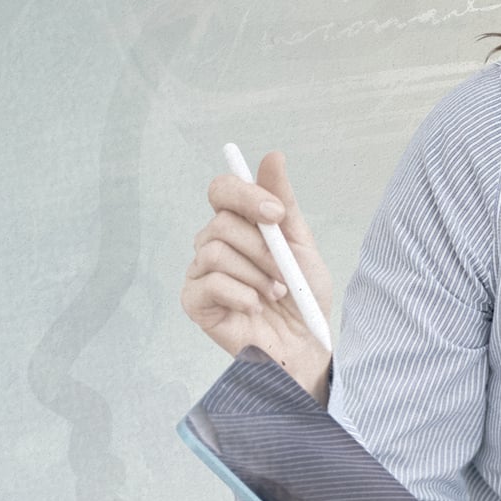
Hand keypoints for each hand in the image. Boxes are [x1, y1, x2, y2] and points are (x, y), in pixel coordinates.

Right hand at [180, 149, 334, 402]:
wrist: (305, 343)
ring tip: (276, 292)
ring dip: (255, 273)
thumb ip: (283, 203)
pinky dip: (241, 294)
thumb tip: (272, 156)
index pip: (222, 190)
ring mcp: (200, 272)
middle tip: (284, 271)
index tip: (275, 215)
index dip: (245, 195)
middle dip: (262, 248)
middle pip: (221, 223)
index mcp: (238, 225)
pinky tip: (256, 306)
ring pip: (214, 251)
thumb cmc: (302, 295)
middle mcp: (213, 244)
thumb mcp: (300, 244)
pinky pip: (210, 284)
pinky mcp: (194, 301)